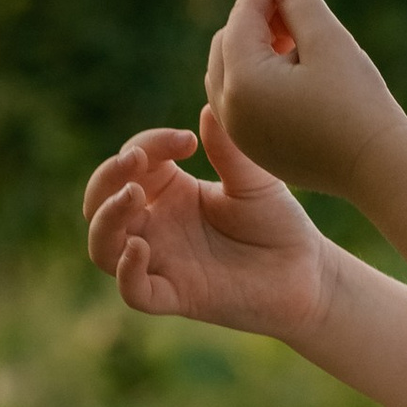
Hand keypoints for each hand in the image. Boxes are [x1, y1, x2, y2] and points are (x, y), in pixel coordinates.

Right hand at [81, 107, 339, 339]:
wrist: (307, 274)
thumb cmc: (277, 224)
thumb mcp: (254, 180)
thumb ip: (228, 151)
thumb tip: (207, 110)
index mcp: (168, 192)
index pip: (132, 162)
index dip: (148, 145)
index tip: (188, 141)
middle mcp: (156, 226)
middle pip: (100, 201)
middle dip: (108, 177)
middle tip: (135, 160)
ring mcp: (161, 262)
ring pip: (103, 246)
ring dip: (107, 218)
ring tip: (134, 195)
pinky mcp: (175, 296)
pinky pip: (133, 291)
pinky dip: (127, 271)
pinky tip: (141, 247)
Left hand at [207, 0, 406, 201]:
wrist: (379, 170)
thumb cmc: (357, 102)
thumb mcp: (327, 40)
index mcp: (241, 81)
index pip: (242, 16)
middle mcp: (228, 111)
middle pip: (227, 42)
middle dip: (257, 16)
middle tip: (296, 1)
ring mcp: (239, 135)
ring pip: (231, 72)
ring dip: (257, 46)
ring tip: (300, 36)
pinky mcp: (256, 149)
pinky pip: (242, 100)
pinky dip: (260, 76)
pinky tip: (297, 69)